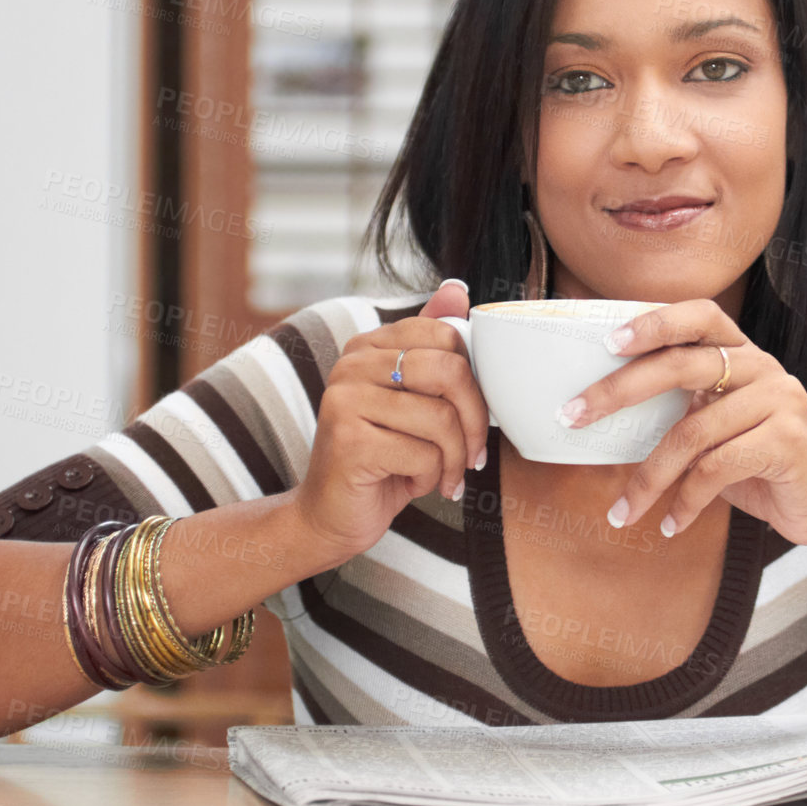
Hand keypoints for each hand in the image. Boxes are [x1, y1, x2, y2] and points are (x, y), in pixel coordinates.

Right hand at [290, 279, 490, 561]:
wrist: (331, 517)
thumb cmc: (382, 459)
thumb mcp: (414, 402)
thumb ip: (432, 346)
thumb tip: (457, 288)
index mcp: (369, 346)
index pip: (447, 336)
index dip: (475, 383)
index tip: (473, 418)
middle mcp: (351, 364)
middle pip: (450, 371)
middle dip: (474, 422)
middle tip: (472, 454)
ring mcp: (345, 399)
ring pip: (441, 418)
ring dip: (453, 459)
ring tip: (442, 476)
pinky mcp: (348, 439)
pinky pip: (423, 453)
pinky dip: (432, 477)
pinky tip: (414, 484)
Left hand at [555, 299, 806, 549]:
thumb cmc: (763, 469)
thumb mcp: (720, 432)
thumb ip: (685, 413)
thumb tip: (604, 412)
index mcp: (743, 357)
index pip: (700, 315)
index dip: (654, 321)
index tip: (606, 341)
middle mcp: (764, 368)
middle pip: (681, 364)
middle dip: (618, 390)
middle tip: (572, 415)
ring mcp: (780, 401)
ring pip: (692, 431)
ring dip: (649, 477)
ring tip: (623, 511)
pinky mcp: (788, 442)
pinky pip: (716, 468)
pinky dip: (685, 502)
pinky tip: (670, 524)